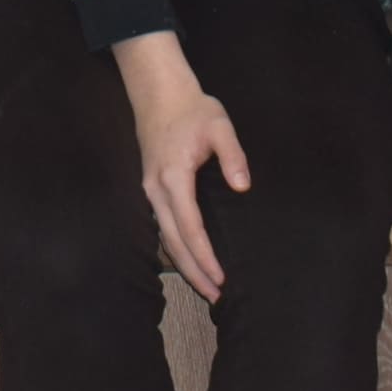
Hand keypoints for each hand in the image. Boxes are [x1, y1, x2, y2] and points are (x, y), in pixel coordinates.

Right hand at [117, 36, 246, 301]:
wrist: (159, 94)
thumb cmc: (192, 109)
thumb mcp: (219, 125)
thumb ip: (232, 156)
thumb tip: (242, 186)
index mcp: (173, 177)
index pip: (190, 228)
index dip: (205, 256)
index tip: (221, 277)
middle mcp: (156, 190)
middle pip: (174, 242)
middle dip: (194, 272)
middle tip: (216, 296)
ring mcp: (150, 191)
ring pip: (165, 237)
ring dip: (183, 264)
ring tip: (205, 286)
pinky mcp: (151, 189)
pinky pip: (162, 227)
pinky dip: (175, 248)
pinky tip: (189, 260)